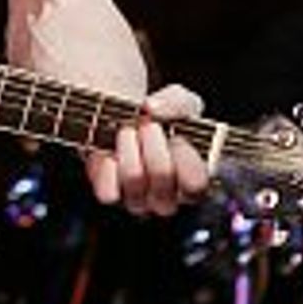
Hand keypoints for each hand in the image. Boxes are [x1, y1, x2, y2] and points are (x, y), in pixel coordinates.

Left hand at [84, 82, 208, 216]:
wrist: (126, 124)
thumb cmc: (162, 121)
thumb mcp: (180, 103)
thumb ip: (176, 102)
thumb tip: (152, 107)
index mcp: (194, 180)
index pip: (196, 184)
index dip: (185, 157)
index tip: (177, 136)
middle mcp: (168, 198)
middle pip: (162, 174)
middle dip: (152, 140)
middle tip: (147, 125)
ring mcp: (139, 201)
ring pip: (134, 179)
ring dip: (129, 147)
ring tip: (127, 131)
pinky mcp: (112, 197)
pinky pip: (109, 191)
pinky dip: (106, 168)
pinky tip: (110, 154)